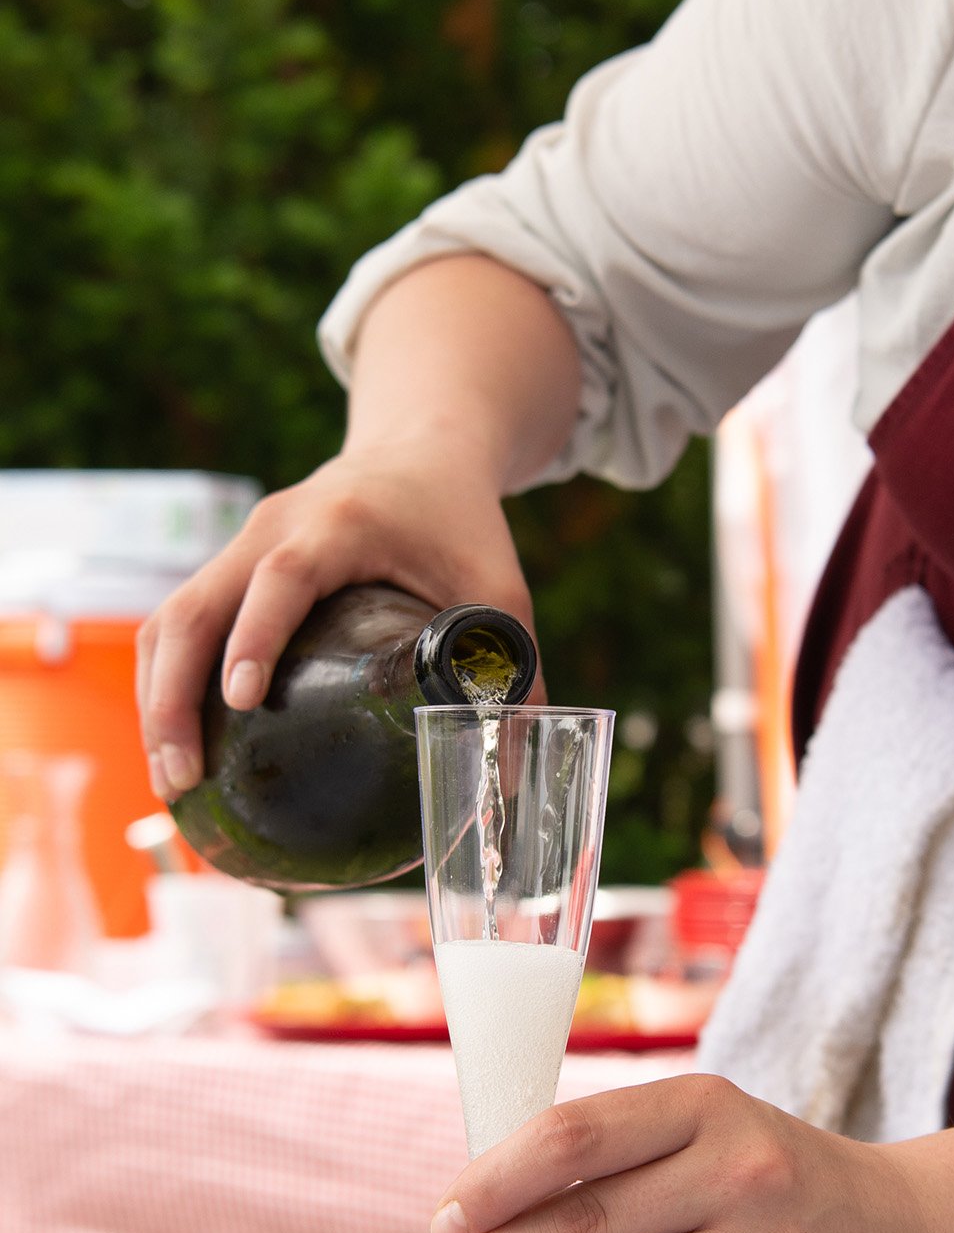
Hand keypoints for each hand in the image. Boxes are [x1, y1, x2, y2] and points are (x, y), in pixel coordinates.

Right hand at [135, 446, 536, 799]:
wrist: (419, 452)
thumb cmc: (460, 521)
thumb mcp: (500, 587)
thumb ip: (514, 669)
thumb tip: (516, 774)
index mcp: (341, 523)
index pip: (283, 578)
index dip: (257, 636)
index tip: (242, 700)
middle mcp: (275, 527)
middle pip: (195, 606)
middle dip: (176, 695)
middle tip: (184, 777)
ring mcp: (242, 543)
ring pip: (170, 617)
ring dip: (158, 697)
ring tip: (174, 779)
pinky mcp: (231, 563)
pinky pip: (177, 620)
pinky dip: (166, 679)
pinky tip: (178, 740)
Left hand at [384, 1076, 938, 1232]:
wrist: (900, 1231)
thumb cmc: (770, 1173)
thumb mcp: (709, 1129)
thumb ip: (614, 1152)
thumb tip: (478, 1202)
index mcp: (707, 1105)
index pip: (579, 1134)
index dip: (498, 1180)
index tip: (441, 1219)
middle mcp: (736, 1171)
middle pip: (581, 1221)